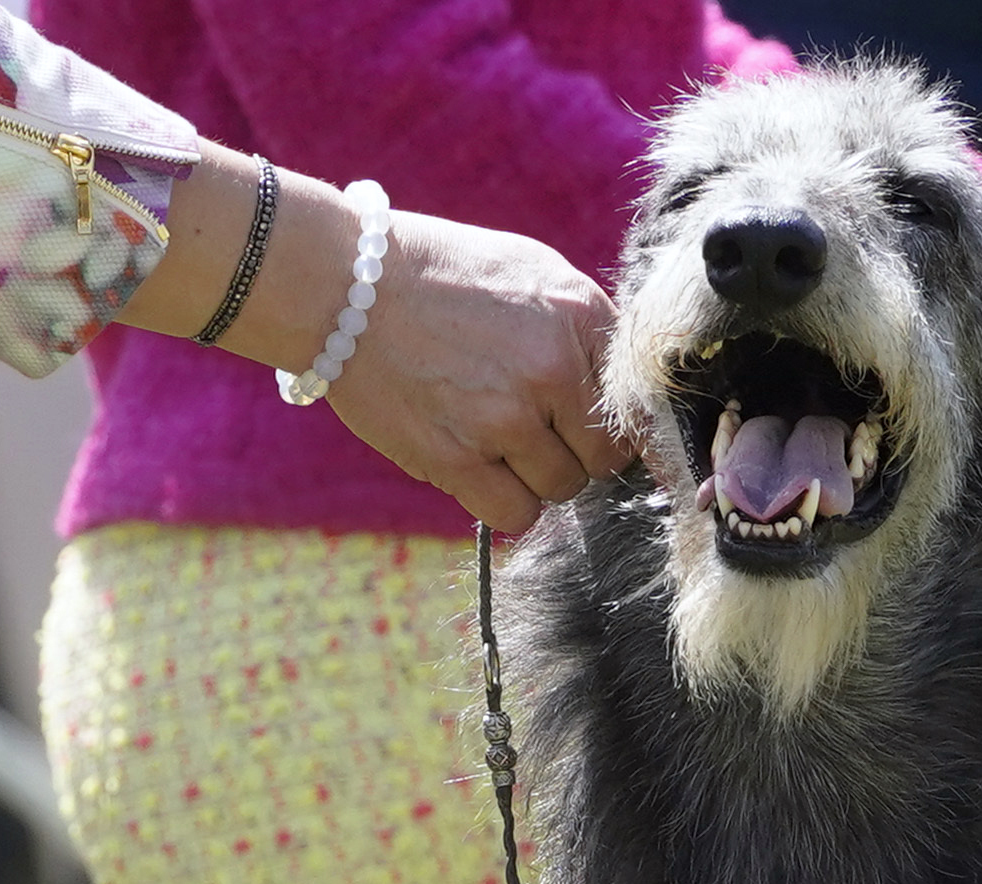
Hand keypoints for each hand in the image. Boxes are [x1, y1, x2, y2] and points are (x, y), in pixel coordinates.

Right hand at [326, 205, 623, 537]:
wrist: (347, 287)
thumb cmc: (440, 275)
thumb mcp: (530, 272)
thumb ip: (582, 329)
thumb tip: (620, 397)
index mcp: (580, 314)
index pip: (634, 404)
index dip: (611, 422)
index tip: (585, 425)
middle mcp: (553, 368)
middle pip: (602, 457)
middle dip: (574, 452)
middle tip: (532, 429)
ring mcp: (505, 418)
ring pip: (559, 488)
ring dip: (534, 476)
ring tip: (493, 437)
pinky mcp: (458, 459)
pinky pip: (514, 513)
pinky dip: (502, 501)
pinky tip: (477, 467)